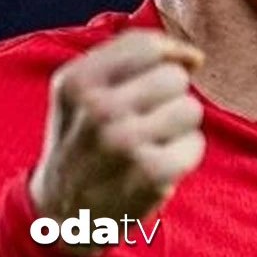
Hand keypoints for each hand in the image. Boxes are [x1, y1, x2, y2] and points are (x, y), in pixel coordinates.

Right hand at [29, 31, 205, 255]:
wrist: (61, 211)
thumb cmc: (84, 137)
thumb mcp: (84, 89)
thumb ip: (133, 57)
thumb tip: (195, 57)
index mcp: (77, 81)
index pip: (147, 45)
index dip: (168, 55)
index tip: (165, 71)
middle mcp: (98, 110)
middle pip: (174, 77)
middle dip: (169, 95)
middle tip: (144, 119)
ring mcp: (124, 143)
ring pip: (191, 109)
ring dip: (178, 126)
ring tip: (149, 141)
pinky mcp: (150, 173)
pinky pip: (195, 144)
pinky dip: (183, 154)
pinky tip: (156, 165)